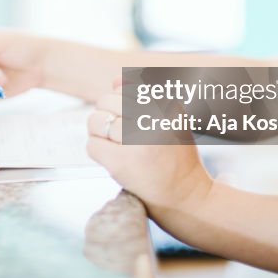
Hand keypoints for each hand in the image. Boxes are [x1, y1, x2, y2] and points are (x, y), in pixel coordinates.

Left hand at [85, 90, 210, 215]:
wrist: (186, 197)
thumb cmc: (175, 158)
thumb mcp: (171, 121)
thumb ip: (144, 97)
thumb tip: (115, 80)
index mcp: (165, 107)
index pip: (124, 89)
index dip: (120, 103)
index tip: (131, 120)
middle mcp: (152, 120)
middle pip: (105, 101)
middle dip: (106, 115)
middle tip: (119, 134)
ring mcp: (136, 142)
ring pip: (95, 121)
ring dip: (99, 132)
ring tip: (114, 144)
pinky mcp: (121, 163)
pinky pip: (92, 145)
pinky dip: (98, 151)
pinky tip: (113, 158)